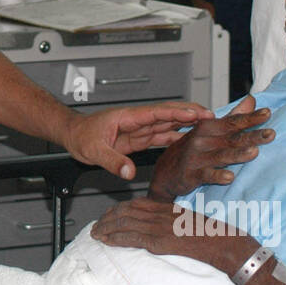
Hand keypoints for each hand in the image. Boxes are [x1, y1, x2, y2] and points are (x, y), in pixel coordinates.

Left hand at [59, 101, 212, 179]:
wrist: (73, 135)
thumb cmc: (81, 136)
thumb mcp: (93, 150)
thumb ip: (112, 161)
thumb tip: (129, 172)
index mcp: (128, 117)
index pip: (158, 113)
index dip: (178, 112)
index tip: (197, 113)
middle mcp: (136, 121)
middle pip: (168, 115)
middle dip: (190, 114)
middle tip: (212, 116)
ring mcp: (139, 129)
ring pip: (167, 124)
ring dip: (186, 124)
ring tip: (208, 125)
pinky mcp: (138, 139)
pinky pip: (160, 136)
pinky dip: (176, 136)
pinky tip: (189, 139)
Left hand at [91, 198, 255, 271]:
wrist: (220, 241)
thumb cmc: (206, 233)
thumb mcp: (183, 220)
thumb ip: (167, 219)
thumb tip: (155, 226)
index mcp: (164, 207)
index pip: (133, 204)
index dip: (116, 209)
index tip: (107, 215)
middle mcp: (158, 213)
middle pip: (124, 211)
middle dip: (106, 219)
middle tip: (96, 227)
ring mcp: (157, 226)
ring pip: (123, 223)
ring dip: (106, 229)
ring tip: (96, 235)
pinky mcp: (158, 240)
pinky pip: (131, 238)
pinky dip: (115, 239)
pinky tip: (107, 241)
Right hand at [146, 95, 272, 200]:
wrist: (164, 173)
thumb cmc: (191, 150)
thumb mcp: (209, 131)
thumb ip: (232, 117)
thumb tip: (251, 101)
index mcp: (208, 128)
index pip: (234, 121)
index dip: (251, 118)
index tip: (267, 113)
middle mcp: (202, 140)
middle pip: (232, 138)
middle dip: (252, 136)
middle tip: (270, 134)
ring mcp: (196, 158)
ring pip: (221, 155)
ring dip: (238, 154)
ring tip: (254, 152)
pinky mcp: (191, 174)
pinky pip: (206, 175)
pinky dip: (217, 175)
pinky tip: (229, 177)